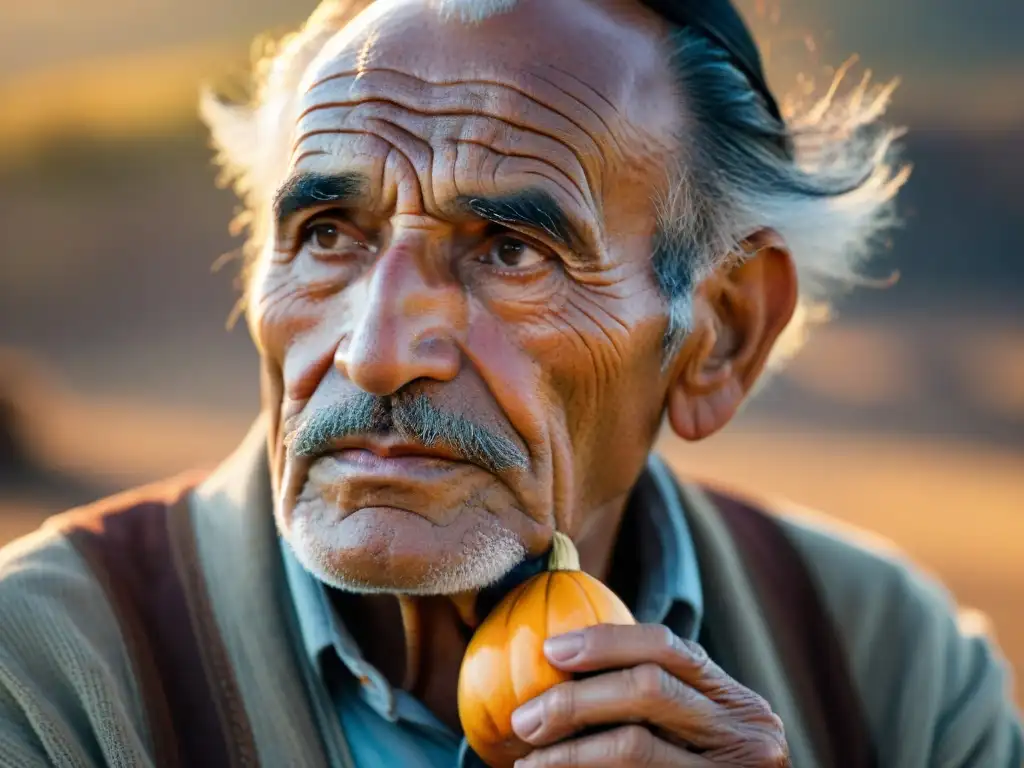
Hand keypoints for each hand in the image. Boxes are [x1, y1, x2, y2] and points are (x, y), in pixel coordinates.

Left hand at [508, 623, 789, 766]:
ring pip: (634, 745)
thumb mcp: (697, 735)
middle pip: (647, 689)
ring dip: (568, 752)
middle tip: (524, 718)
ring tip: (527, 761)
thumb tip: (561, 659)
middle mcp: (746, 736)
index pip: (668, 647)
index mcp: (737, 703)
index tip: (550, 649)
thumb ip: (657, 700)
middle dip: (576, 699)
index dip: (605, 641)